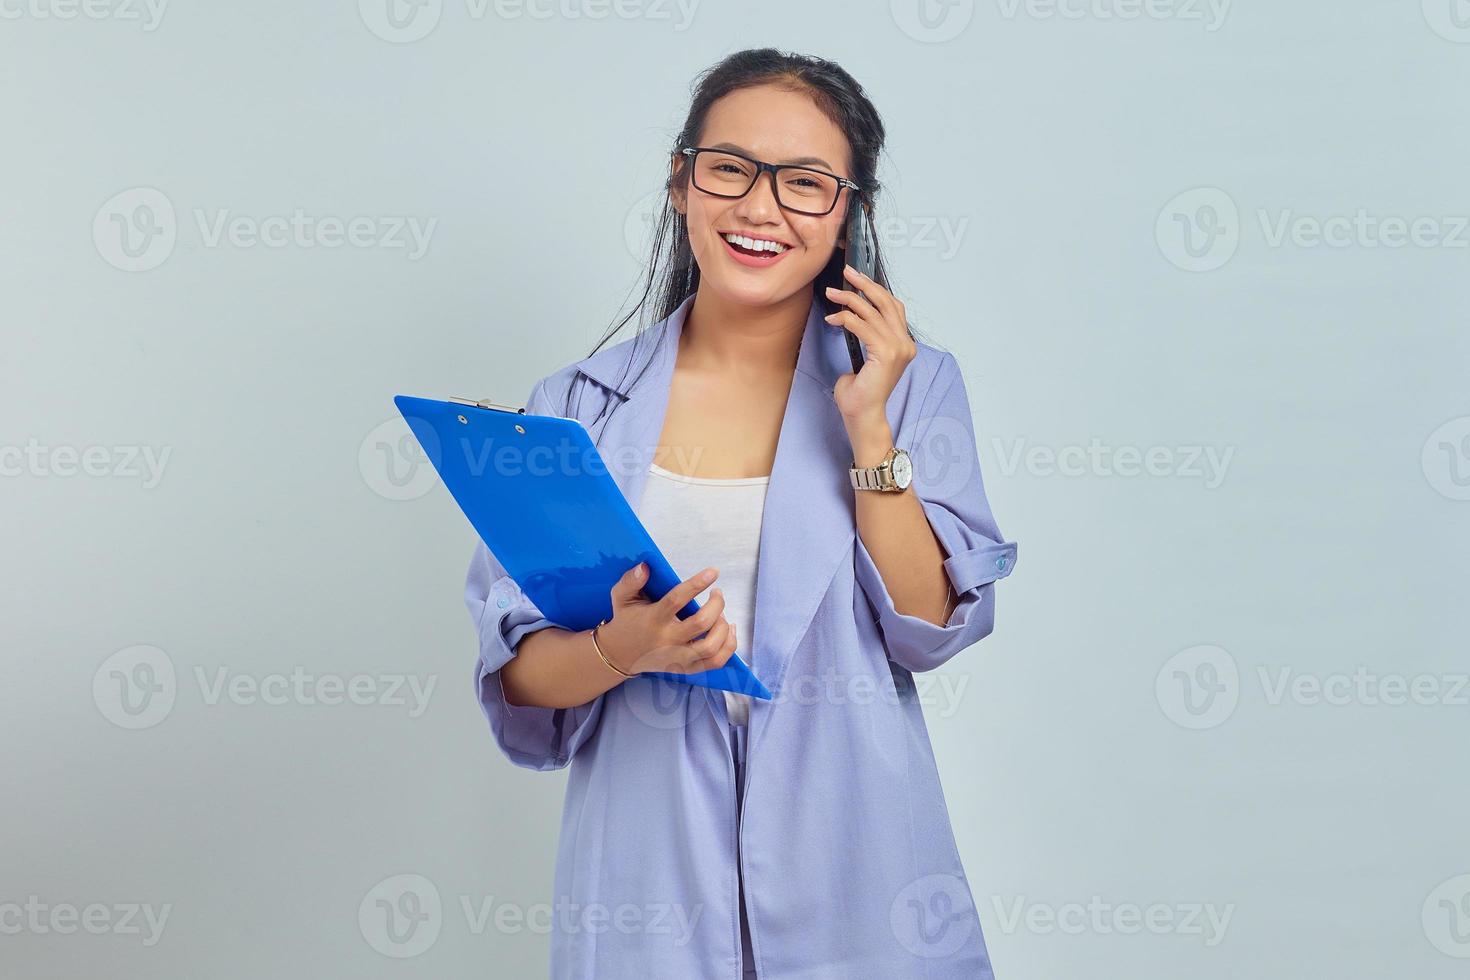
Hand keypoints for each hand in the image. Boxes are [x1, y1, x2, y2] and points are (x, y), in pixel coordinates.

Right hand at [596, 562, 737, 676]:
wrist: (620, 655)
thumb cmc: (626, 621)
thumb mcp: (621, 597)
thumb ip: (630, 580)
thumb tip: (645, 567)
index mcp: (654, 619)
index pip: (677, 600)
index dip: (697, 584)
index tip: (713, 572)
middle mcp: (668, 641)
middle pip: (701, 623)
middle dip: (716, 604)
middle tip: (717, 593)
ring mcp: (678, 657)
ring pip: (712, 646)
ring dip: (723, 626)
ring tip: (720, 613)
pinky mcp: (686, 668)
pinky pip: (715, 662)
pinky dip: (728, 646)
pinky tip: (728, 629)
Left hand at [823, 264, 916, 426]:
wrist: (863, 415)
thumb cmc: (861, 393)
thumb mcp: (865, 358)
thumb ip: (865, 340)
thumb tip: (851, 321)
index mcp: (903, 344)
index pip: (893, 308)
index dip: (875, 290)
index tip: (857, 279)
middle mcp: (905, 344)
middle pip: (887, 303)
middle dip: (865, 284)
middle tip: (848, 272)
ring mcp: (898, 348)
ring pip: (872, 312)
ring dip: (849, 299)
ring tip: (832, 292)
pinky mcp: (885, 353)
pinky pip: (862, 326)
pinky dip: (845, 318)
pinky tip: (833, 319)